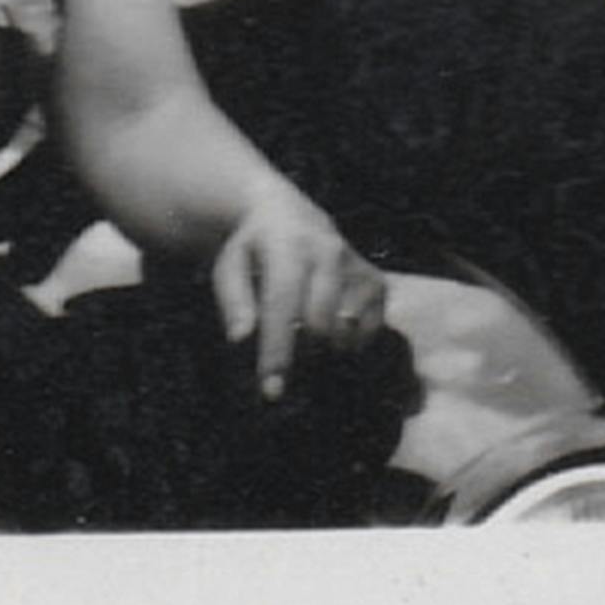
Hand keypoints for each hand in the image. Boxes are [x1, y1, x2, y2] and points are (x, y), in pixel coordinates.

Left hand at [210, 181, 388, 400]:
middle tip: (286, 363)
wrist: (284, 212)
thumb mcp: (230, 265)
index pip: (284, 304)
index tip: (271, 392)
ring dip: (327, 349)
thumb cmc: (251, 247)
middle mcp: (328, 251)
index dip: (278, 350)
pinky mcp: (374, 278)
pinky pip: (372, 326)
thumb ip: (233, 300)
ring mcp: (356, 264)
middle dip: (301, 354)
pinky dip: (353, 341)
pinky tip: (331, 336)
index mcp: (289, 246)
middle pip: (320, 322)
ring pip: (348, 327)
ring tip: (306, 346)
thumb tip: (241, 338)